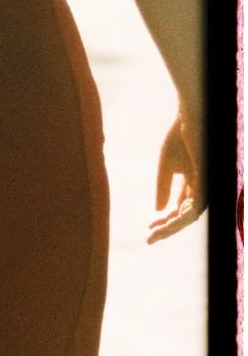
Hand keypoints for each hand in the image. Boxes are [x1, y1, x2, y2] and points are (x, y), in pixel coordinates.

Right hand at [148, 115, 204, 242]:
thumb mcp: (166, 165)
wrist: (192, 116)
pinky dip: (180, 217)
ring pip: (190, 216)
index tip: (148, 230)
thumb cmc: (180, 135)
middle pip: (185, 216)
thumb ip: (163, 187)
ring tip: (154, 235)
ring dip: (172, 227)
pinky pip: (195, 208)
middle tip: (149, 239)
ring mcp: (207, 186)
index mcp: (193, 182)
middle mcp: (202, 188)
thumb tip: (159, 212)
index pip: (179, 208)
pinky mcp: (208, 183)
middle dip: (167, 228)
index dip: (164, 220)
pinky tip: (167, 221)